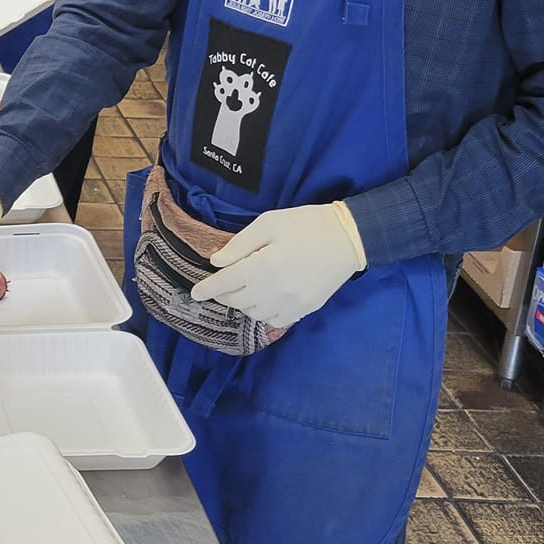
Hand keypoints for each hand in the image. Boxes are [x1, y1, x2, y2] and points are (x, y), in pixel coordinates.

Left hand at [189, 202, 365, 329]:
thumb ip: (240, 244)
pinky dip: (264, 314)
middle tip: (223, 283)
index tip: (194, 293)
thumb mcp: (269, 222)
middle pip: (237, 301)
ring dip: (243, 304)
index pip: (224, 284)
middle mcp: (274, 290)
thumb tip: (216, 262)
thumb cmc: (307, 224)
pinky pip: (276, 320)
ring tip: (244, 290)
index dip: (206, 289)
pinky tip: (264, 300)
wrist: (349, 238)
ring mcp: (291, 303)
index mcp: (263, 266)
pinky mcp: (306, 309)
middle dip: (224, 294)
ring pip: (254, 313)